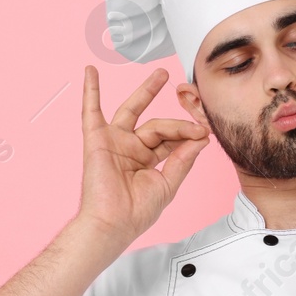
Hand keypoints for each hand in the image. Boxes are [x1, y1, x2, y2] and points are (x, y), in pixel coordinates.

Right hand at [77, 65, 210, 242]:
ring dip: (146, 91)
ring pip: (134, 112)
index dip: (187, 133)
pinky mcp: (97, 140)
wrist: (114, 223)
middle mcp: (131, 149)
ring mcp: (114, 142)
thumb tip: (200, 138)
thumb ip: (183, 159)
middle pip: (157, 125)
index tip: (204, 131)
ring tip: (162, 74)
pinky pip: (91, 111)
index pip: (171, 139)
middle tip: (189, 95)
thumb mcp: (168, 184)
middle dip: (174, 114)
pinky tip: (91, 72)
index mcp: (148, 161)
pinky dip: (90, 91)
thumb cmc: (137, 212)